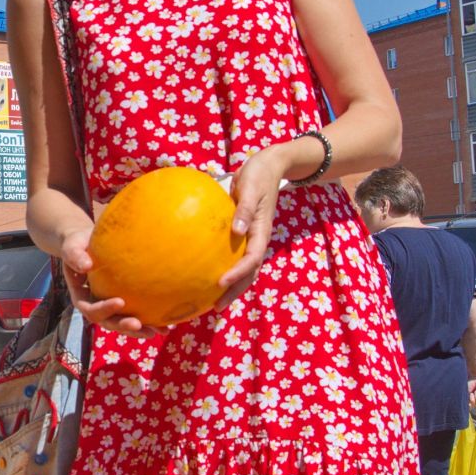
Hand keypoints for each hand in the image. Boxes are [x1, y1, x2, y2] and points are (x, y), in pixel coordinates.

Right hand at [59, 224, 148, 335]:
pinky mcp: (123, 304)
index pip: (91, 309)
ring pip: (123, 323)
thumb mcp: (72, 246)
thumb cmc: (78, 243)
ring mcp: (109, 307)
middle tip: (138, 324)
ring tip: (157, 332)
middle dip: (123, 326)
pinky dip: (150, 322)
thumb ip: (75, 255)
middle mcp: (96, 306)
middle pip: (108, 322)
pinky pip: (135, 315)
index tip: (120, 301)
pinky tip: (165, 326)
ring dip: (139, 330)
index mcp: (81, 297)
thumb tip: (86, 265)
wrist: (86, 243)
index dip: (104, 309)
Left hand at [217, 148, 286, 310]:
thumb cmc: (258, 175)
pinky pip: (236, 256)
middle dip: (235, 291)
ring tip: (213, 302)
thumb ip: (245, 209)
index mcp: (261, 231)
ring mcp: (252, 238)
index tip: (221, 283)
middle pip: (249, 273)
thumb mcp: (251, 187)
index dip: (238, 274)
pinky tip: (207, 274)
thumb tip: (237, 230)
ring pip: (244, 269)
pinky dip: (226, 268)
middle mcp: (258, 239)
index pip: (252, 259)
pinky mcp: (244, 234)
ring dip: (232, 286)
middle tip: (217, 308)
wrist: (268, 166)